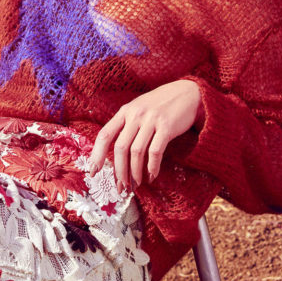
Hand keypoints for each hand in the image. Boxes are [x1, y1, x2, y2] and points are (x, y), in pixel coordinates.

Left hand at [88, 79, 202, 190]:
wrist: (188, 93)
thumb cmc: (161, 105)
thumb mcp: (139, 109)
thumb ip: (127, 125)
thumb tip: (117, 155)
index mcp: (125, 111)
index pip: (105, 134)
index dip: (97, 154)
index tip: (93, 172)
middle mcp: (135, 114)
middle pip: (120, 147)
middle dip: (119, 171)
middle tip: (121, 187)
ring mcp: (151, 120)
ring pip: (137, 152)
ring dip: (135, 172)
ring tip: (137, 184)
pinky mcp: (167, 126)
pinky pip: (155, 151)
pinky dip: (152, 167)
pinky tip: (152, 175)